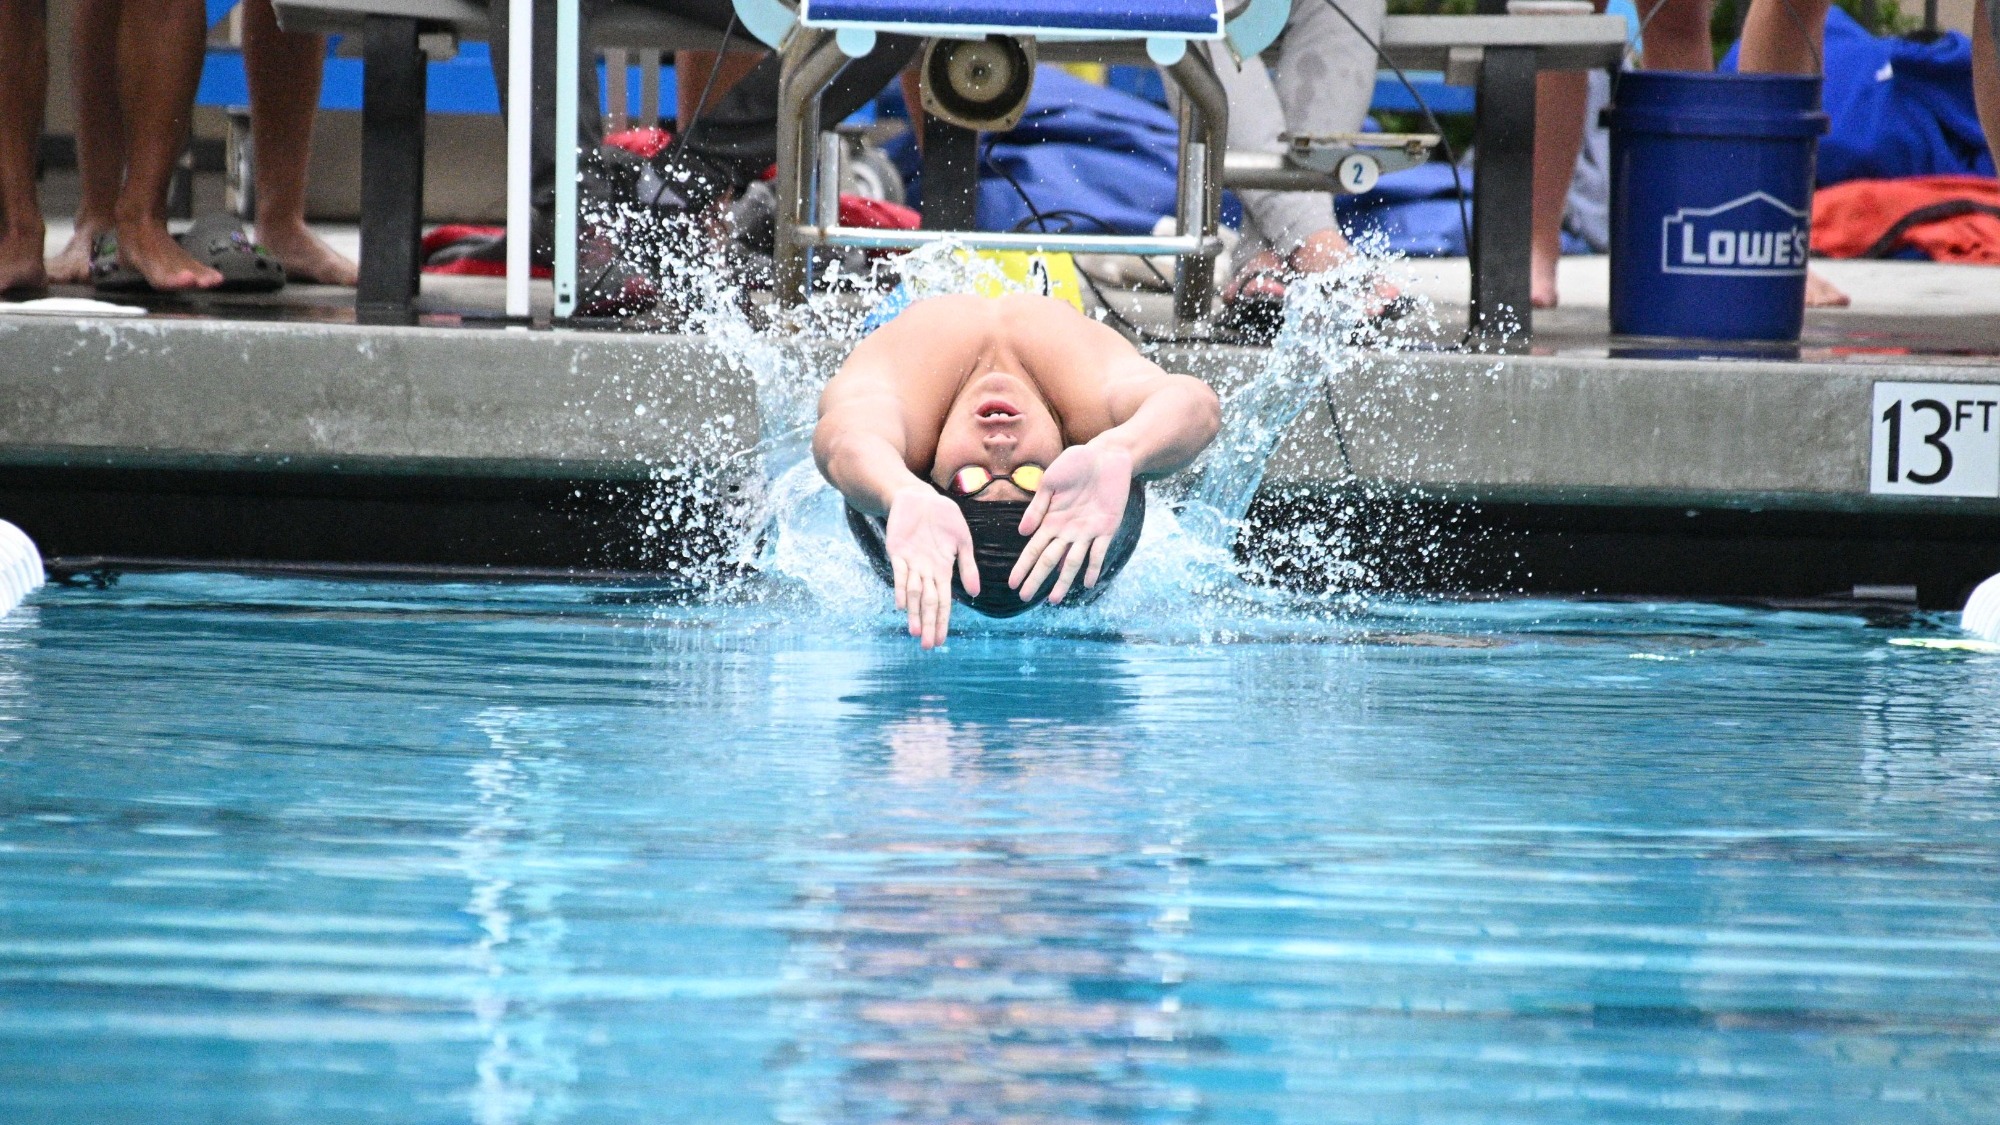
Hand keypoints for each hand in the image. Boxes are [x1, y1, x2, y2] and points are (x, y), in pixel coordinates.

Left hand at [884, 485, 978, 648]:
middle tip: (927, 646)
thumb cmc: (943, 518)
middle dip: (927, 624)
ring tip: (914, 632)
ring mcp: (911, 563)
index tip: (940, 641)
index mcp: (943, 570)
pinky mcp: (897, 552)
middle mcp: (926, 571)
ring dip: (914, 613)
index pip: (943, 602)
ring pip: (913, 593)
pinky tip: (902, 604)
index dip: (941, 621)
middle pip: (928, 603)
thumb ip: (967, 567)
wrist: (920, 497)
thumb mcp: (962, 541)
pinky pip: (900, 573)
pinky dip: (901, 588)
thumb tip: (975, 593)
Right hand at [1009, 442, 1134, 604]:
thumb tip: (1022, 533)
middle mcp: (1067, 530)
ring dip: (1063, 581)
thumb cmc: (1075, 463)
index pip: (1033, 549)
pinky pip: (1099, 552)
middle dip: (1037, 579)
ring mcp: (1087, 531)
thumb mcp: (1050, 482)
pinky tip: (1087, 583)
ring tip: (1054, 599)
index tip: (1013, 584)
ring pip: (1072, 562)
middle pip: (1049, 560)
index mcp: (1051, 520)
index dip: (1023, 566)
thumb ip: (1038, 507)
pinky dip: (1093, 567)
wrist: (1106, 455)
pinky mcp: (1107, 528)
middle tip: (1025, 598)